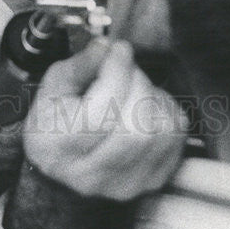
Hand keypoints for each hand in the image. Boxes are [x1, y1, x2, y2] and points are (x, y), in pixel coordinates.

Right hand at [22, 38, 185, 199]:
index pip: (102, 115)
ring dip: (152, 95)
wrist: (62, 165)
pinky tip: (144, 105)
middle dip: (136, 81)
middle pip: (137, 124)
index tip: (118, 49)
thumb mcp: (54, 87)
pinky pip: (175, 133)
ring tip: (131, 87)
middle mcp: (94, 174)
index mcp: (60, 147)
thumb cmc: (56, 122)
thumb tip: (105, 46)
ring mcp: (127, 182)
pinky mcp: (153, 179)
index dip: (116, 74)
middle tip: (123, 66)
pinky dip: (164, 109)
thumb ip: (80, 65)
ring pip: (161, 127)